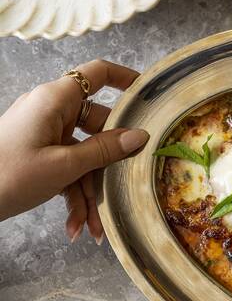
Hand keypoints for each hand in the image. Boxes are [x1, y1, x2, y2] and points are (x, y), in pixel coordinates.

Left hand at [0, 59, 148, 242]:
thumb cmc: (8, 175)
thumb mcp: (64, 166)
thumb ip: (105, 150)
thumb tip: (140, 136)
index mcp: (55, 101)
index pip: (97, 73)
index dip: (125, 79)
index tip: (149, 95)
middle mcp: (51, 112)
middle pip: (98, 126)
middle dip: (110, 164)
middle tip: (125, 186)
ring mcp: (44, 133)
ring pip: (84, 156)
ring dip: (91, 193)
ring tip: (95, 227)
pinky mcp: (39, 154)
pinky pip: (68, 170)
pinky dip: (73, 196)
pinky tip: (77, 226)